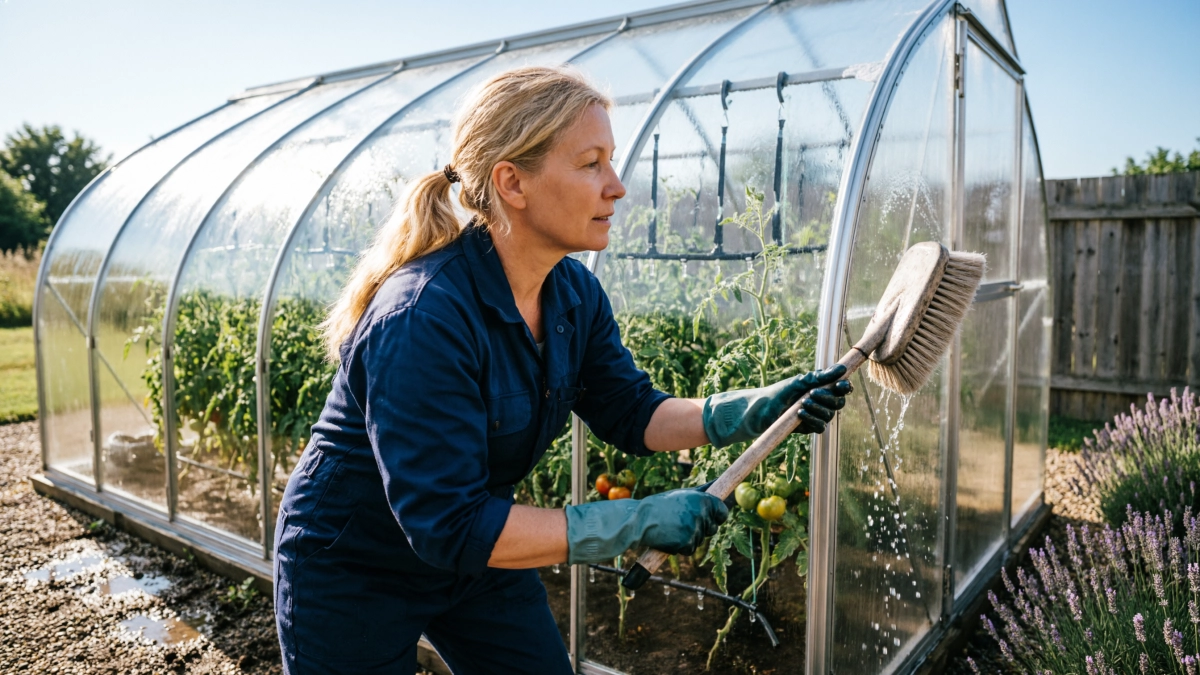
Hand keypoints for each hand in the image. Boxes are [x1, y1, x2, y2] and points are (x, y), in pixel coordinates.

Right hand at [564, 488, 728, 564]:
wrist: (640, 519)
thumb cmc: (661, 505)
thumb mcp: (682, 494)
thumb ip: (701, 492)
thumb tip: (717, 482)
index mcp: (702, 499)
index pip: (722, 512)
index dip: (717, 516)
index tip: (712, 518)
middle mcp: (701, 514)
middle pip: (712, 528)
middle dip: (701, 528)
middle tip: (682, 522)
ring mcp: (694, 529)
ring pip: (700, 539)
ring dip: (688, 537)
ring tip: (672, 527)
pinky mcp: (687, 543)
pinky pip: (690, 549)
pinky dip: (681, 547)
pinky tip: (669, 537)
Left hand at [701, 365, 851, 447]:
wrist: (761, 410)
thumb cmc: (779, 393)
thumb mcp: (799, 382)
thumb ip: (819, 377)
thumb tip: (841, 369)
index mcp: (822, 388)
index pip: (842, 388)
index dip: (845, 387)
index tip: (840, 385)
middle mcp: (823, 402)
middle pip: (839, 403)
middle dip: (828, 398)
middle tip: (811, 393)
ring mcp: (817, 415)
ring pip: (830, 415)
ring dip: (818, 409)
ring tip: (801, 403)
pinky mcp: (809, 428)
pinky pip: (821, 427)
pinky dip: (812, 420)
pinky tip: (800, 414)